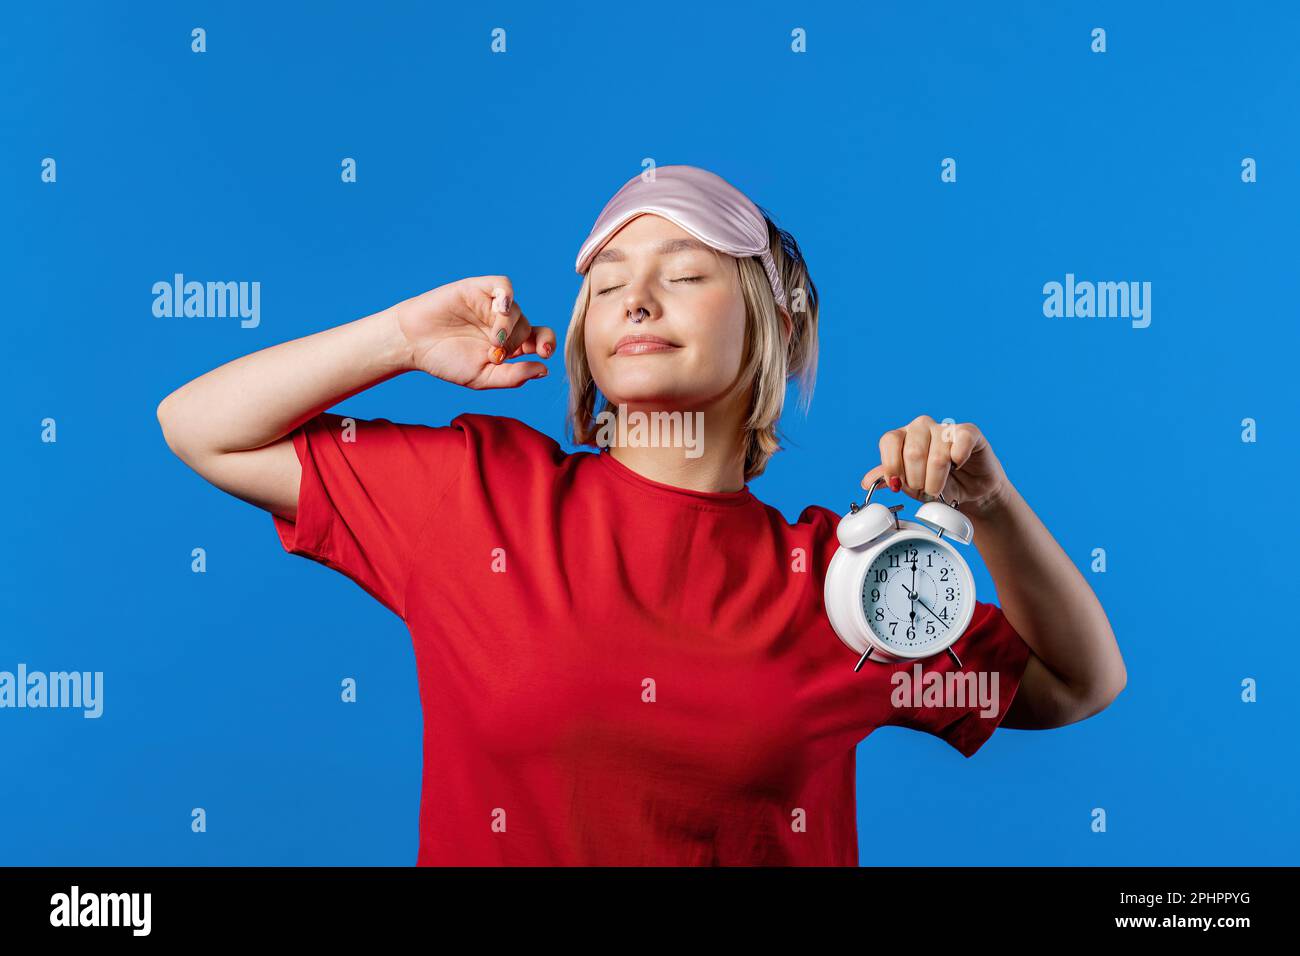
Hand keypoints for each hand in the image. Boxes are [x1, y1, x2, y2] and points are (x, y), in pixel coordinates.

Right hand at [389, 275, 557, 388]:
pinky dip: (506, 295)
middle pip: (528, 327)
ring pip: (516, 310)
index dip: (547, 343)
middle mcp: (503, 323)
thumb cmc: (446, 361)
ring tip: (492, 342)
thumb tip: (544, 370)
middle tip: (495, 355)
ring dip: (508, 327)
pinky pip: (503, 285)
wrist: (413, 344)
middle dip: (516, 343)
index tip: (544, 354)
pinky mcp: (477, 289)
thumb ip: (513, 376)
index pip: (540, 339)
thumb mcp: (483, 377)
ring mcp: (490, 305)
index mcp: (509, 344)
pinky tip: (499, 308)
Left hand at [860, 414, 1007, 514]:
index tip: (897, 485)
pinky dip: (959, 458)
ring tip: (939, 487)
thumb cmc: (935, 483)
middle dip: (917, 480)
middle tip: (923, 491)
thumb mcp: (908, 484)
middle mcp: (920, 427)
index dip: (892, 466)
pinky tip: (958, 466)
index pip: (889, 441)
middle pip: (912, 451)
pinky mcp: (969, 432)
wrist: (968, 491)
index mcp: (901, 437)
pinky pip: (961, 440)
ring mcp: (944, 428)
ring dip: (937, 479)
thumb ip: (888, 478)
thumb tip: (866, 481)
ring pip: (937, 454)